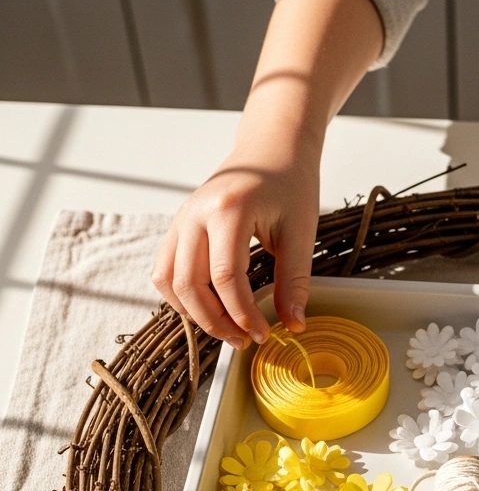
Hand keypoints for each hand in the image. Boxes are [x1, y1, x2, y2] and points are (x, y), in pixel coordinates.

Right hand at [151, 139, 319, 349]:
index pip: (226, 277)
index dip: (243, 313)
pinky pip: (166, 269)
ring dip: (194, 313)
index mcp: (228, 210)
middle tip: (244, 340)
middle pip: (190, 283)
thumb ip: (294, 281)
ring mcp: (181, 218)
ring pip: (169, 280)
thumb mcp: (300, 233)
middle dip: (216, 321)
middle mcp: (195, 213)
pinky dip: (182, 296)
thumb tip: (294, 325)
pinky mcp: (178, 226)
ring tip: (228, 330)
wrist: (270, 150)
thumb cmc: (290, 185)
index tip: (263, 333)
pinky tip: (211, 309)